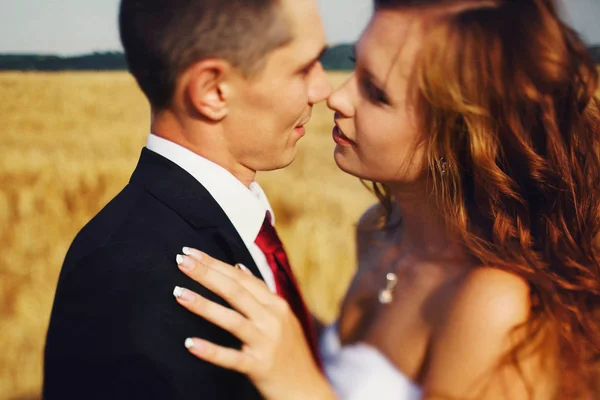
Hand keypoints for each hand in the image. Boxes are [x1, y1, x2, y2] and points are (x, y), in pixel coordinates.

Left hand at [173, 248, 336, 399]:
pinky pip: (231, 357)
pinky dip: (210, 350)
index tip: (191, 252)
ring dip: (203, 305)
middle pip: (235, 291)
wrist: (307, 390)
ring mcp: (266, 342)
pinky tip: (189, 343)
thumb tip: (239, 267)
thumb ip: (260, 293)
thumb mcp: (280, 317)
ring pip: (231, 319)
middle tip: (181, 261)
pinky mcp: (259, 366)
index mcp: (275, 304)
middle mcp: (272, 319)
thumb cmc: (289, 352)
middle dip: (206, 274)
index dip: (216, 263)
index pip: (241, 277)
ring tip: (179, 293)